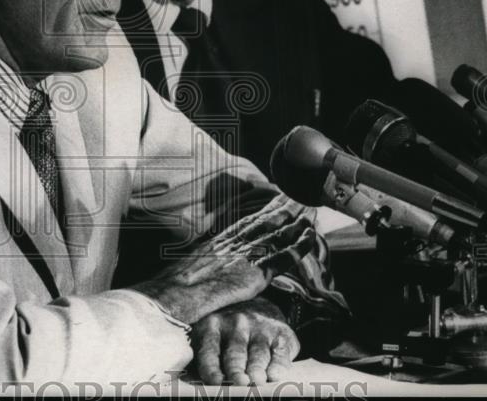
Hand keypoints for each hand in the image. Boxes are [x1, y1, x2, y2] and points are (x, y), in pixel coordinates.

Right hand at [133, 194, 313, 324]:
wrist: (173, 293)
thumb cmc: (178, 284)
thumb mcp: (195, 262)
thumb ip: (211, 257)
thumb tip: (214, 256)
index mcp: (223, 240)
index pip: (252, 219)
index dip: (269, 207)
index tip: (281, 196)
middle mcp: (237, 243)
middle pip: (268, 220)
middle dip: (287, 206)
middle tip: (304, 193)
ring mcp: (246, 256)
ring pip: (278, 233)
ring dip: (298, 219)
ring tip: (313, 207)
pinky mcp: (254, 273)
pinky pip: (281, 257)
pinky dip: (297, 245)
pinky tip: (310, 236)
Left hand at [192, 298, 299, 385]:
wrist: (260, 308)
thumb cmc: (229, 335)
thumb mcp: (213, 338)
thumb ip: (207, 360)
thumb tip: (204, 385)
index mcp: (212, 327)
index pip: (209, 352)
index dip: (211, 368)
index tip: (215, 382)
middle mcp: (236, 325)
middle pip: (235, 353)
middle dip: (236, 370)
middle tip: (239, 382)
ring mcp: (260, 328)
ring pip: (258, 353)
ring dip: (256, 368)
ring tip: (256, 380)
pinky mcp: (281, 334)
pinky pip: (280, 351)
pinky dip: (278, 364)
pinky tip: (275, 374)